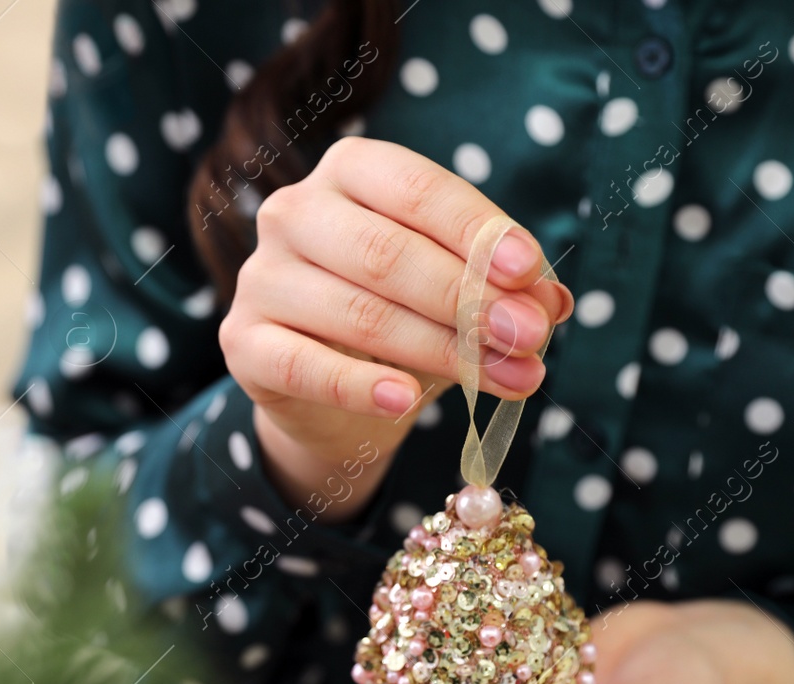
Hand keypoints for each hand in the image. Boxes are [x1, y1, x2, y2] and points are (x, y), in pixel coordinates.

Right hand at [218, 137, 573, 518]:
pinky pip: (304, 365)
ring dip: (441, 350)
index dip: (476, 231)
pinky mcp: (242, 343)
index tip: (529, 271)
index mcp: (349, 172)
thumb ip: (504, 289)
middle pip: (386, 253)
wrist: (334, 393)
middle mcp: (293, 212)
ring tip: (508, 379)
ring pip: (357, 313)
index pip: (417, 190)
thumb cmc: (405, 317)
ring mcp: (260, 277)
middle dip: (467, 298)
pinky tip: (405, 401)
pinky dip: (359, 387)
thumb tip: (551, 302)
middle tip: (529, 336)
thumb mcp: (461, 294)